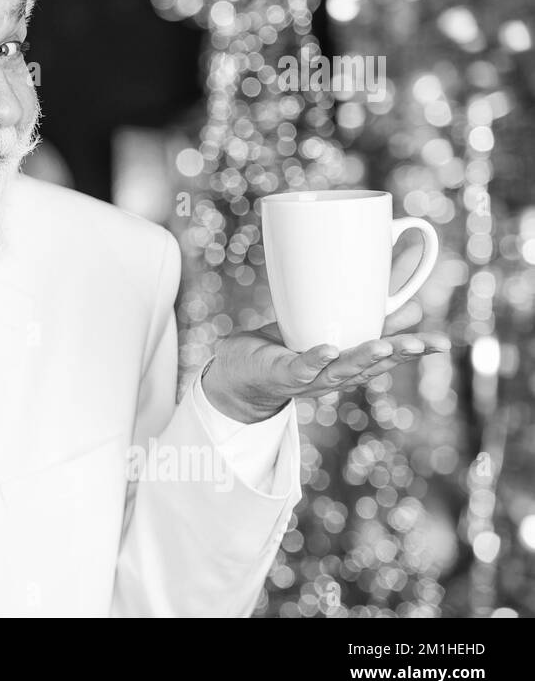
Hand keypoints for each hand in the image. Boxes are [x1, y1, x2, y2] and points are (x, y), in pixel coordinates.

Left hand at [202, 298, 450, 423]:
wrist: (238, 376)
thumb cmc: (289, 349)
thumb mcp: (334, 331)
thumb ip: (369, 318)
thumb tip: (413, 303)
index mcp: (350, 364)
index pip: (388, 358)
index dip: (415, 352)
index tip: (443, 344)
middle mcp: (335, 375)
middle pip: (373, 367)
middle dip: (400, 356)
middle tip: (427, 344)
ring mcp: (309, 377)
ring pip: (342, 370)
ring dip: (365, 358)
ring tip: (387, 345)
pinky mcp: (282, 373)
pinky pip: (300, 368)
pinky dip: (315, 359)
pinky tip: (329, 349)